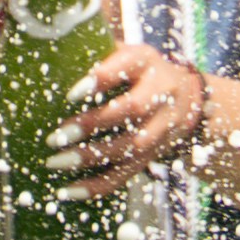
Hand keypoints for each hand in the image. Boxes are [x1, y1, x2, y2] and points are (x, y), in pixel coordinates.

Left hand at [56, 33, 213, 186]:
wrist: (191, 100)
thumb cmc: (140, 72)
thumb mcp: (127, 54)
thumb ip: (96, 52)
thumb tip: (48, 48)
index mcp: (147, 62)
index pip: (126, 66)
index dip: (100, 79)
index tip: (71, 92)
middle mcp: (160, 94)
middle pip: (130, 111)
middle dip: (92, 124)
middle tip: (55, 135)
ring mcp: (161, 128)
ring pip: (129, 146)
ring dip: (90, 157)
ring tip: (55, 162)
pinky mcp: (153, 155)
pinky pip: (126, 174)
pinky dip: (97, 186)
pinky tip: (69, 191)